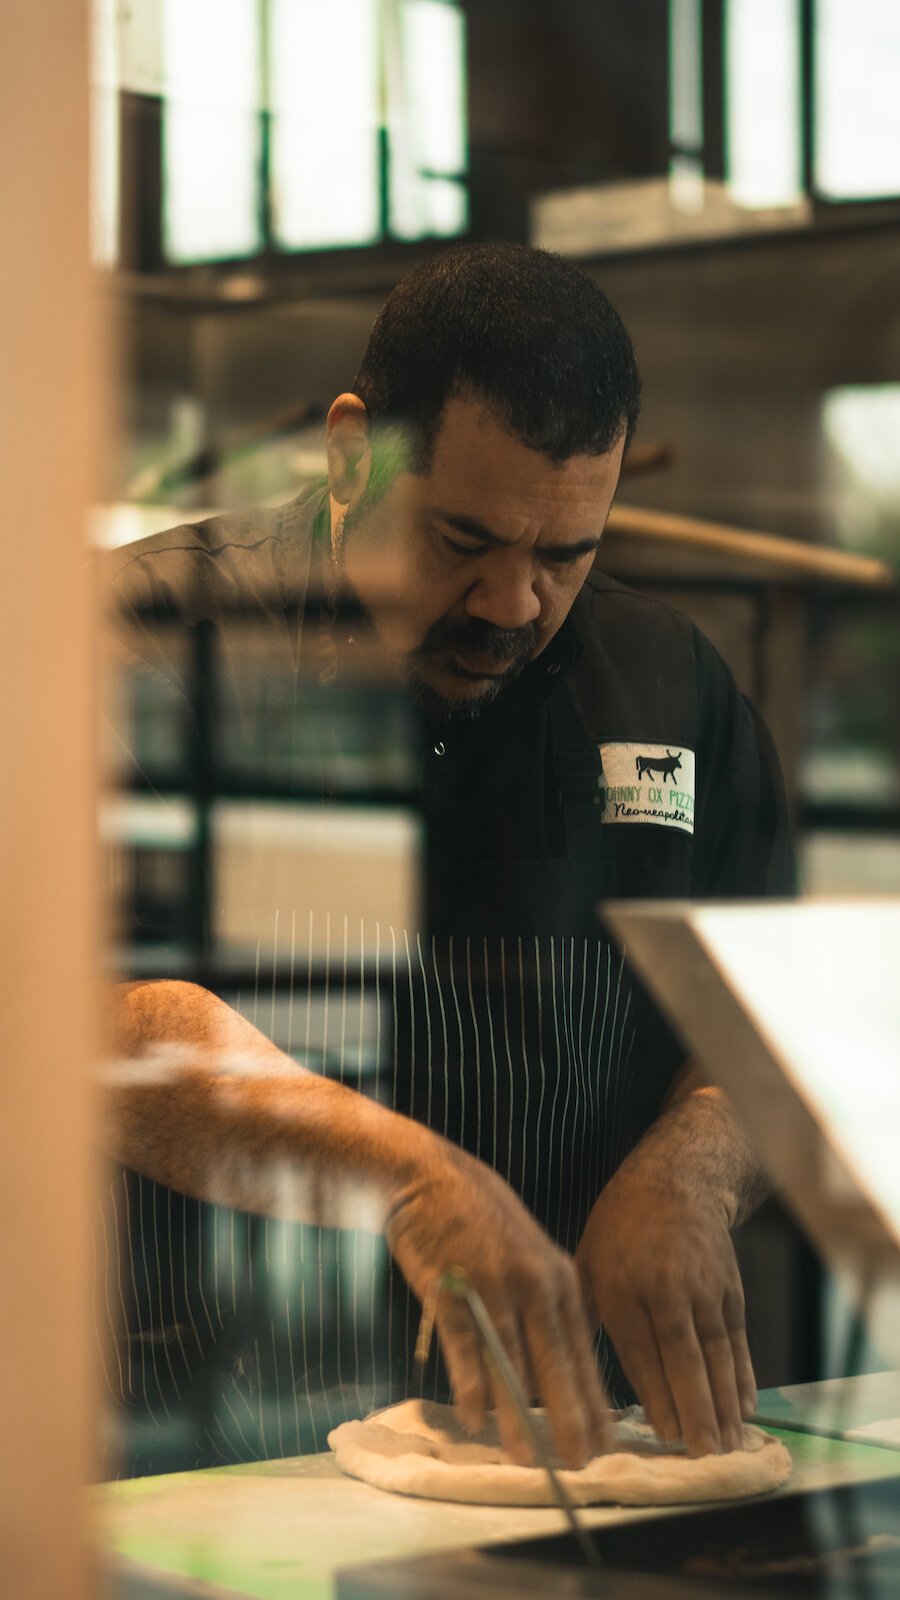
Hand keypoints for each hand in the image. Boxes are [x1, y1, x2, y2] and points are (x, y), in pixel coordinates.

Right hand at [385, 1134, 610, 1468]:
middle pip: (556, 1364)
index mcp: (558, 1278)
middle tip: (579, 1463)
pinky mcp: (450, 1290)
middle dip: (569, 1419)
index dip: (593, 1400)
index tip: (603, 1443)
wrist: (430, 1177)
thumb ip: (547, 1302)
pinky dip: (471, 1386)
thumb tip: (558, 1363)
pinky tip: (474, 1418)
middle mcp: (534, 1285)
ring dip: (518, 1417)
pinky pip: (465, 1347)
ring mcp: (493, 1287)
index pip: (583, 1352)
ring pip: (512, 1365)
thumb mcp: (530, 1254)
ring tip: (528, 1457)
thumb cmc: (479, 1218)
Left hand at [575, 1144, 755, 1457]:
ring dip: (725, 1402)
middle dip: (696, 1409)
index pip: (641, 1349)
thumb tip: (564, 1372)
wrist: (675, 1180)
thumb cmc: (620, 1228)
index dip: (657, 1394)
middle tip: (704, 1454)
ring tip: (728, 1443)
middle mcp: (666, 1286)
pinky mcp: (730, 1287)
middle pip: (684, 1356)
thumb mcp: (587, 1261)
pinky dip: (745, 1375)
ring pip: (716, 1352)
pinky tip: (746, 1408)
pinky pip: (738, 1339)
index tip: (665, 1435)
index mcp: (621, 1283)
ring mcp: (703, 1286)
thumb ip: (583, 1315)